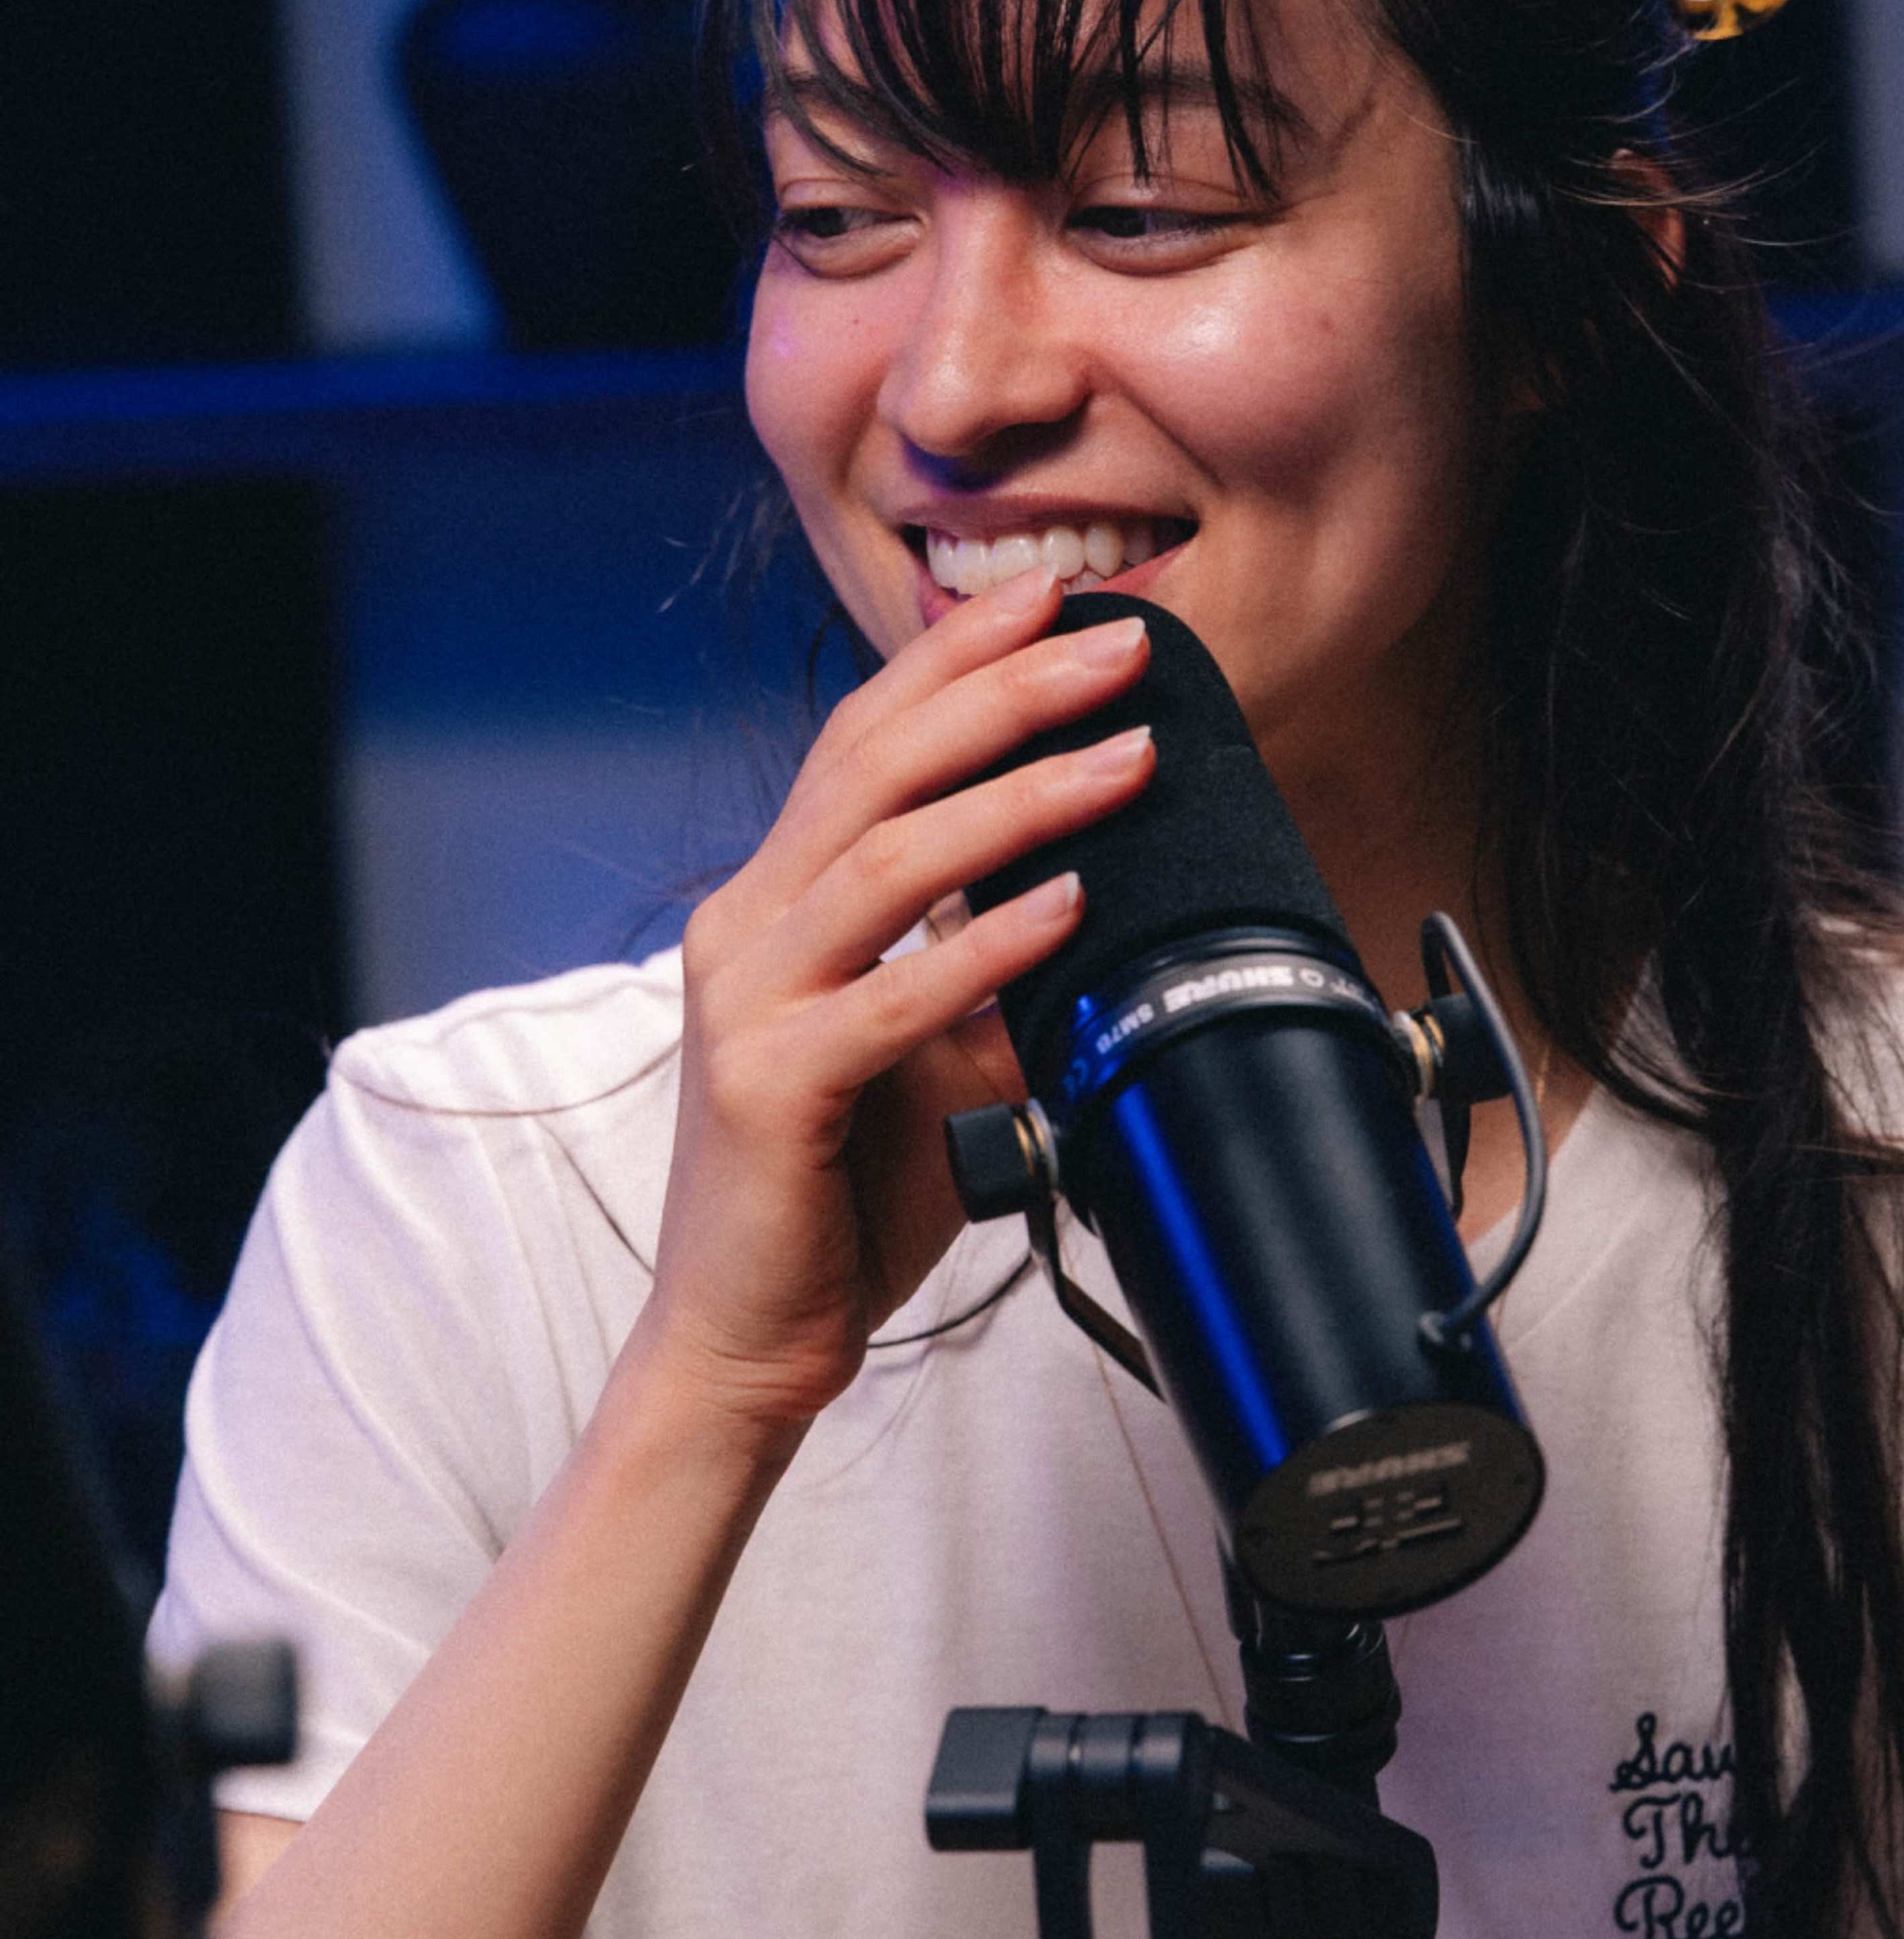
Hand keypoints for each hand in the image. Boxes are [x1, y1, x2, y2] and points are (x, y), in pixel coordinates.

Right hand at [637, 570, 1149, 1444]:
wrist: (745, 1339)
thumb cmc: (835, 1193)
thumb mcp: (932, 1053)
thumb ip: (991, 972)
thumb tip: (1103, 900)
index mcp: (773, 902)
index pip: (863, 740)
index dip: (953, 659)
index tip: (1053, 599)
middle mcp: (745, 928)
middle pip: (875, 765)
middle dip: (1004, 692)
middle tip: (1115, 647)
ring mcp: (747, 1002)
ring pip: (884, 859)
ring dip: (1019, 799)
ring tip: (1124, 758)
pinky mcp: (769, 1086)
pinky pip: (890, 995)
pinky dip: (987, 942)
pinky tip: (1068, 906)